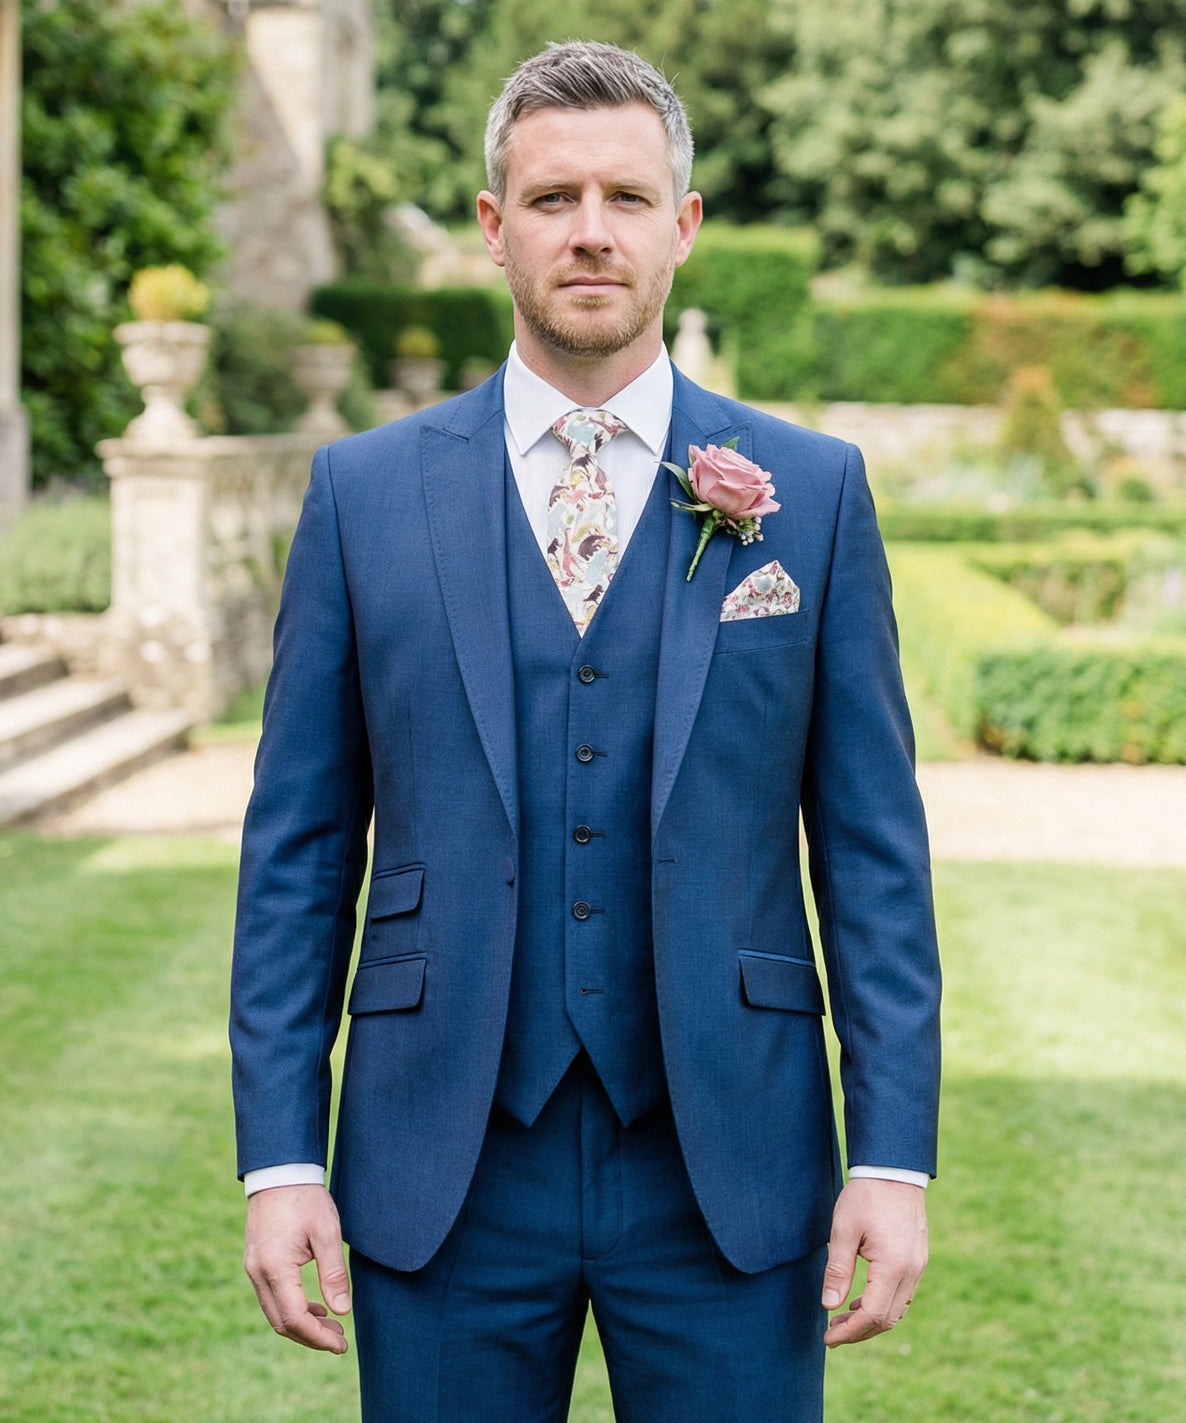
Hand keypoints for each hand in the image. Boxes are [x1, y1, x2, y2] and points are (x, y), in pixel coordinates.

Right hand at [244, 1184, 351, 1353]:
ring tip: (332, 1325)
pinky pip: (271, 1298)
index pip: (295, 1319)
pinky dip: (292, 1308)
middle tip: (340, 1339)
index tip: (342, 1344)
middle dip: (311, 1337)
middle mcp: (258, 1273)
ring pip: (275, 1313)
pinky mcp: (255, 1263)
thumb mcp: (327, 1232)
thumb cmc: (306, 1198)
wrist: (279, 1172)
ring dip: (302, 1324)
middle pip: (282, 1323)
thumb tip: (343, 1311)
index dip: (319, 1338)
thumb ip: (334, 1274)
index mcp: (275, 1268)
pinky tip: (315, 1306)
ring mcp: (253, 1269)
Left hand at [821, 1178, 927, 1346]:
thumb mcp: (843, 1230)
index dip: (850, 1332)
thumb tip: (829, 1306)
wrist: (894, 1169)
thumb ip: (837, 1270)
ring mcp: (918, 1266)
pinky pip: (903, 1294)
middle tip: (831, 1332)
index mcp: (893, 1266)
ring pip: (898, 1309)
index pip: (874, 1316)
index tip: (828, 1337)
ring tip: (843, 1318)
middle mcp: (911, 1271)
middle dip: (859, 1332)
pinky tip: (862, 1299)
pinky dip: (883, 1304)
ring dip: (872, 1320)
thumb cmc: (865, 1196)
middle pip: (888, 1319)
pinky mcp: (918, 1259)